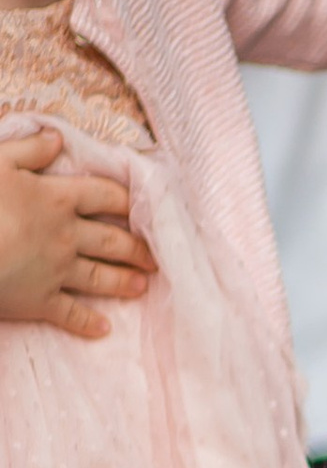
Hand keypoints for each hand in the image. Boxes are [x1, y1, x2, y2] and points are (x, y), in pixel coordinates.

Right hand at [0, 122, 155, 336]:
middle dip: (137, 248)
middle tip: (156, 257)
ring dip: (124, 282)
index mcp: (58, 199)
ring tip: (143, 286)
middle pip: (112, 242)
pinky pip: (71, 315)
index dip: (128, 200)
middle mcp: (66, 236)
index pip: (105, 196)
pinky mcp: (40, 302)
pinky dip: (88, 323)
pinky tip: (104, 329)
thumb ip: (28, 149)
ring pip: (100, 278)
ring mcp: (56, 272)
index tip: (149, 209)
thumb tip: (57, 138)